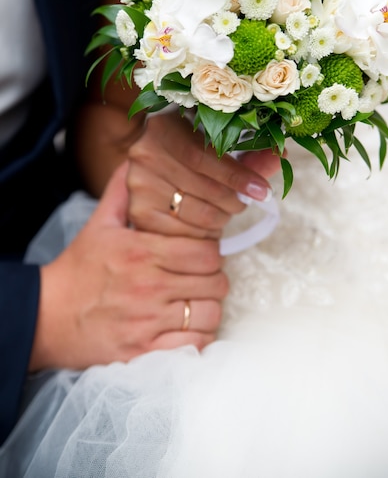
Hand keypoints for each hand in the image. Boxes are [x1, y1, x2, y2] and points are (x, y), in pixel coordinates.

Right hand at [29, 162, 227, 371]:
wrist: (48, 317)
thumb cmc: (78, 270)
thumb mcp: (98, 224)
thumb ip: (122, 191)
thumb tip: (135, 160)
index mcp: (142, 251)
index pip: (207, 252)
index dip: (211, 253)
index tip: (201, 255)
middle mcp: (150, 285)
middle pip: (215, 281)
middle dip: (213, 278)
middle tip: (199, 278)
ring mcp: (149, 321)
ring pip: (211, 312)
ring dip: (208, 307)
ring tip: (194, 302)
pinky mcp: (146, 351)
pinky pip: (195, 344)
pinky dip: (198, 336)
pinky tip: (186, 326)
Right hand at [126, 112, 280, 238]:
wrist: (154, 177)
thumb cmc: (194, 159)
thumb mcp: (219, 150)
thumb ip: (249, 154)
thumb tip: (281, 156)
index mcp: (165, 126)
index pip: (204, 156)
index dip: (237, 176)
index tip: (263, 191)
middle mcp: (144, 152)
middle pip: (205, 188)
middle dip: (234, 201)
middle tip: (242, 203)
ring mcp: (139, 184)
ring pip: (199, 213)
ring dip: (222, 218)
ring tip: (222, 210)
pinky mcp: (139, 212)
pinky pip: (186, 232)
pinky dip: (205, 234)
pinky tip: (204, 224)